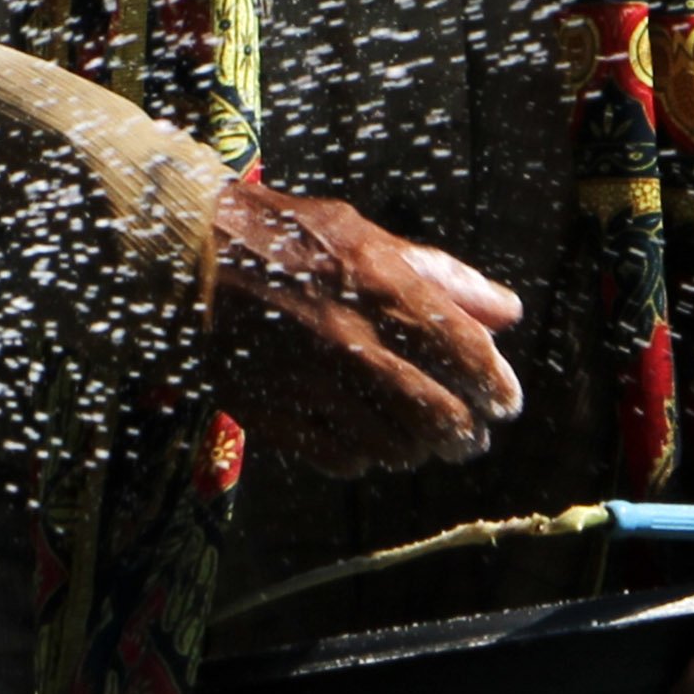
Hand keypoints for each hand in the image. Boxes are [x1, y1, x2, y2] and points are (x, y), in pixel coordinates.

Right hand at [204, 177, 521, 476]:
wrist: (186, 256)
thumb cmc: (281, 236)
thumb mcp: (364, 235)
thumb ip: (441, 275)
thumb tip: (508, 313)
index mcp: (381, 286)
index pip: (466, 354)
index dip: (496, 387)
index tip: (504, 403)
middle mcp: (351, 339)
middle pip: (438, 415)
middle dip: (465, 434)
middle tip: (468, 437)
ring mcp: (311, 382)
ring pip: (394, 445)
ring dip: (416, 448)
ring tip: (418, 440)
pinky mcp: (274, 413)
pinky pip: (340, 458)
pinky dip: (363, 457)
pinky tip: (364, 442)